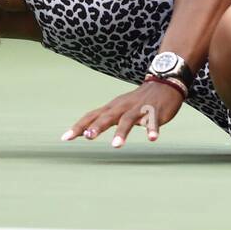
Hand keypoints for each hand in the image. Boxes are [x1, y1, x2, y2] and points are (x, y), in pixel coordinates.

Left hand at [62, 80, 184, 147]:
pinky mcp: (155, 111)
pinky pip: (153, 121)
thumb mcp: (117, 108)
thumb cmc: (137, 100)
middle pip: (107, 116)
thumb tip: (84, 132)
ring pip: (128, 120)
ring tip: (116, 145)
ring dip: (122, 132)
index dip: (79, 127)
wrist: (164, 84)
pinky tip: (152, 138)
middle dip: (98, 127)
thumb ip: (102, 119)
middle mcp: (123, 107)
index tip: (65, 138)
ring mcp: (139, 109)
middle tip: (88, 137)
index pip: (92, 116)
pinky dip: (152, 129)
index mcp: (112, 107)